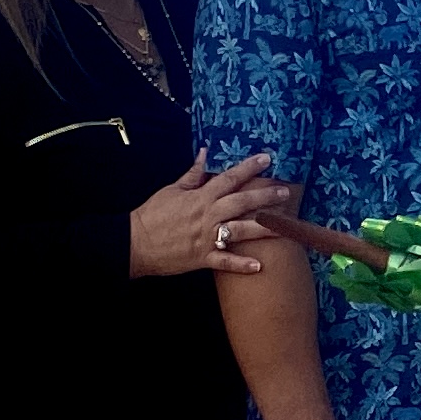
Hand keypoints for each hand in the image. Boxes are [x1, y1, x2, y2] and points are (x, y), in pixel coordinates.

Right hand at [130, 153, 281, 279]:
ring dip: (263, 228)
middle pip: (241, 203)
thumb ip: (192, 174)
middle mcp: (207, 215)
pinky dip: (241, 264)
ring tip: (284, 226)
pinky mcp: (202, 258)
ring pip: (240, 231)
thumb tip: (205, 153)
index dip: (248, 167)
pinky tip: (259, 266)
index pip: (229, 178)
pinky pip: (224, 261)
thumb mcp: (171, 189)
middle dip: (265, 196)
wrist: (135, 243)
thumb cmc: (153, 215)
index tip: (266, 159)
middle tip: (285, 192)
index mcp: (200, 197)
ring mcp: (206, 237)